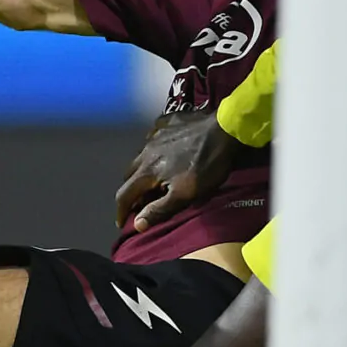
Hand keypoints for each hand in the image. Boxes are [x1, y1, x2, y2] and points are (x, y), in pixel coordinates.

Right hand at [115, 108, 240, 232]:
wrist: (225, 130)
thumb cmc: (206, 167)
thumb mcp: (186, 194)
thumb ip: (159, 209)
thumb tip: (137, 224)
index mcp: (147, 171)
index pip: (124, 195)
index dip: (121, 211)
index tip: (123, 223)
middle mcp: (144, 151)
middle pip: (129, 175)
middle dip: (133, 191)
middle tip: (143, 201)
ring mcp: (155, 134)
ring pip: (140, 156)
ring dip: (143, 170)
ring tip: (154, 177)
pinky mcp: (167, 121)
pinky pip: (153, 136)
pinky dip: (153, 148)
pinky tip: (164, 150)